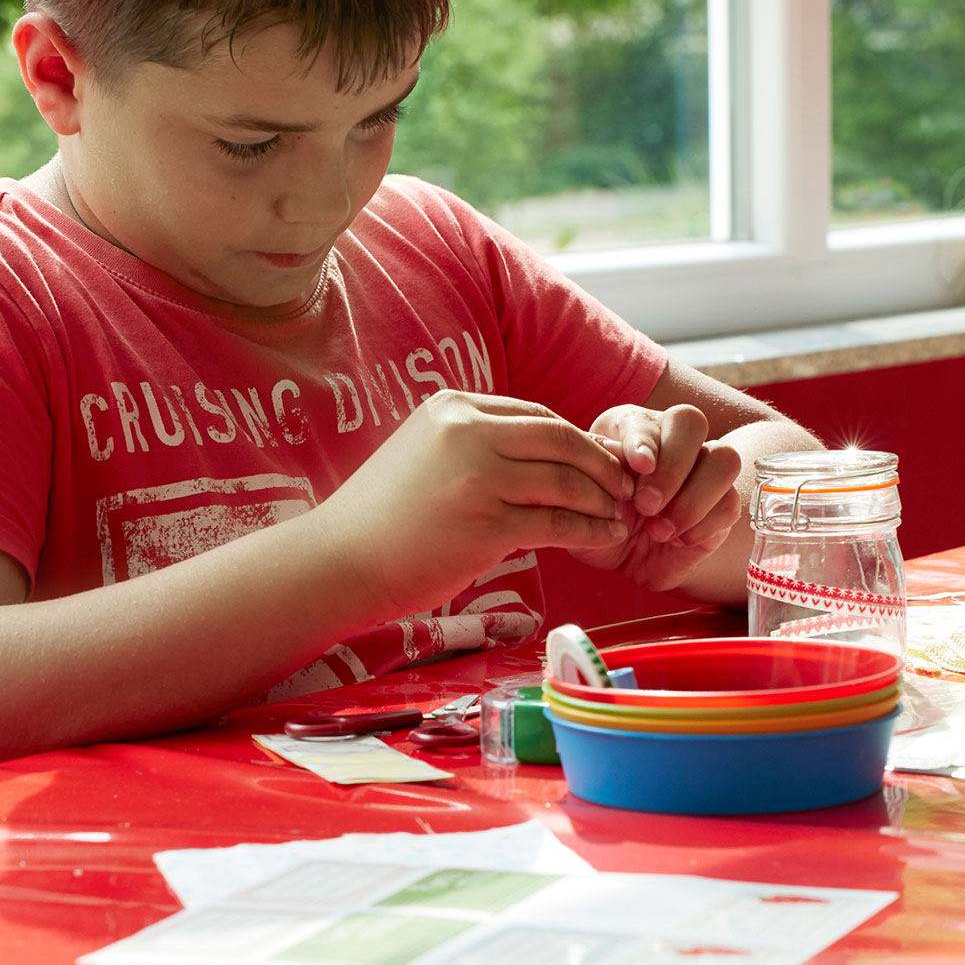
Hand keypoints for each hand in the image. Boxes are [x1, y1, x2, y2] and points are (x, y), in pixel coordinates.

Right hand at [320, 389, 633, 615]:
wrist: (339, 558)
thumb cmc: (383, 514)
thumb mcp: (425, 452)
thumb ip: (476, 442)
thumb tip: (543, 449)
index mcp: (452, 406)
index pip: (537, 414)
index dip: (578, 438)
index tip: (601, 460)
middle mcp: (465, 432)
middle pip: (560, 438)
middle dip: (601, 463)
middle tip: (625, 485)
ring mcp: (475, 478)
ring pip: (565, 480)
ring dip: (602, 499)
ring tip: (620, 515)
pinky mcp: (485, 525)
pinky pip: (557, 524)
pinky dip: (589, 530)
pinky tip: (604, 537)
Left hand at [572, 401, 742, 589]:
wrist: (618, 552)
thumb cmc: (595, 513)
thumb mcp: (579, 496)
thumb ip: (588, 474)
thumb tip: (607, 456)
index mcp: (631, 427)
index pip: (645, 420)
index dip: (643, 440)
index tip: (638, 465)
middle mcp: (671, 438)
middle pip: (692, 422)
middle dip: (671, 467)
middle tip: (646, 505)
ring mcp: (702, 469)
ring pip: (725, 459)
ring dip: (693, 498)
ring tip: (660, 530)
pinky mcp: (722, 504)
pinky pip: (731, 503)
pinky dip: (704, 525)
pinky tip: (675, 540)